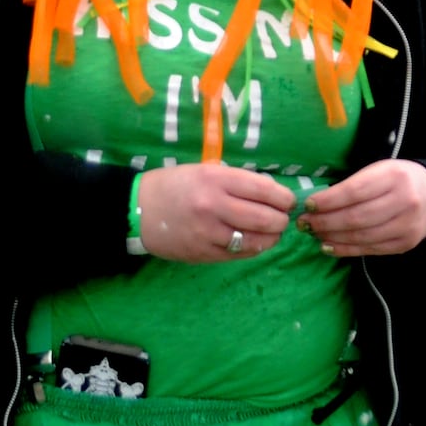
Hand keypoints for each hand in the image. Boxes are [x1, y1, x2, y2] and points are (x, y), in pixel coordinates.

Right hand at [135, 164, 294, 261]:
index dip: (284, 198)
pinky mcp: (205, 253)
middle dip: (281, 220)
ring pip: (258, 240)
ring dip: (272, 237)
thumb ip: (236, 180)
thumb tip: (275, 193)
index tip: (287, 201)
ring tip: (271, 232)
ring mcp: (209, 232)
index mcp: (215, 179)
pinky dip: (254, 248)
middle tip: (281, 219)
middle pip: (267, 218)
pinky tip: (253, 242)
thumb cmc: (174, 185)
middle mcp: (214, 205)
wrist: (137, 209)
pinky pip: (241, 254)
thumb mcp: (203, 171)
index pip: (265, 190)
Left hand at [296, 160, 425, 256]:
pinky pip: (371, 249)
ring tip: (314, 233)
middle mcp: (404, 202)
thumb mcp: (376, 171)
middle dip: (325, 221)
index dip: (328, 200)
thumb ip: (351, 185)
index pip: (354, 191)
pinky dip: (346, 249)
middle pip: (357, 217)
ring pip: (362, 236)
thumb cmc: (394, 180)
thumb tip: (314, 204)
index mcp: (394, 177)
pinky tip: (329, 246)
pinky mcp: (406, 243)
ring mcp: (408, 225)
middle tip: (304, 222)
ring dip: (332, 236)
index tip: (308, 204)